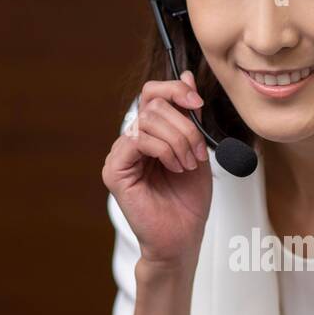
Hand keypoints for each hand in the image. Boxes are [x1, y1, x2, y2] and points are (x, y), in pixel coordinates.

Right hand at [101, 70, 212, 264]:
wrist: (182, 239)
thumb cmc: (188, 201)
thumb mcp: (197, 149)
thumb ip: (191, 115)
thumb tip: (185, 75)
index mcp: (149, 134)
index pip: (152, 94)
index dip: (176, 90)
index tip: (198, 103)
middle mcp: (131, 141)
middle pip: (153, 104)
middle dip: (185, 125)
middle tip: (198, 153)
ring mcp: (119, 155)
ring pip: (147, 120)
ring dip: (178, 140)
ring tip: (188, 164)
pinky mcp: (114, 171)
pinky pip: (137, 140)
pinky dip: (163, 150)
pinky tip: (175, 167)